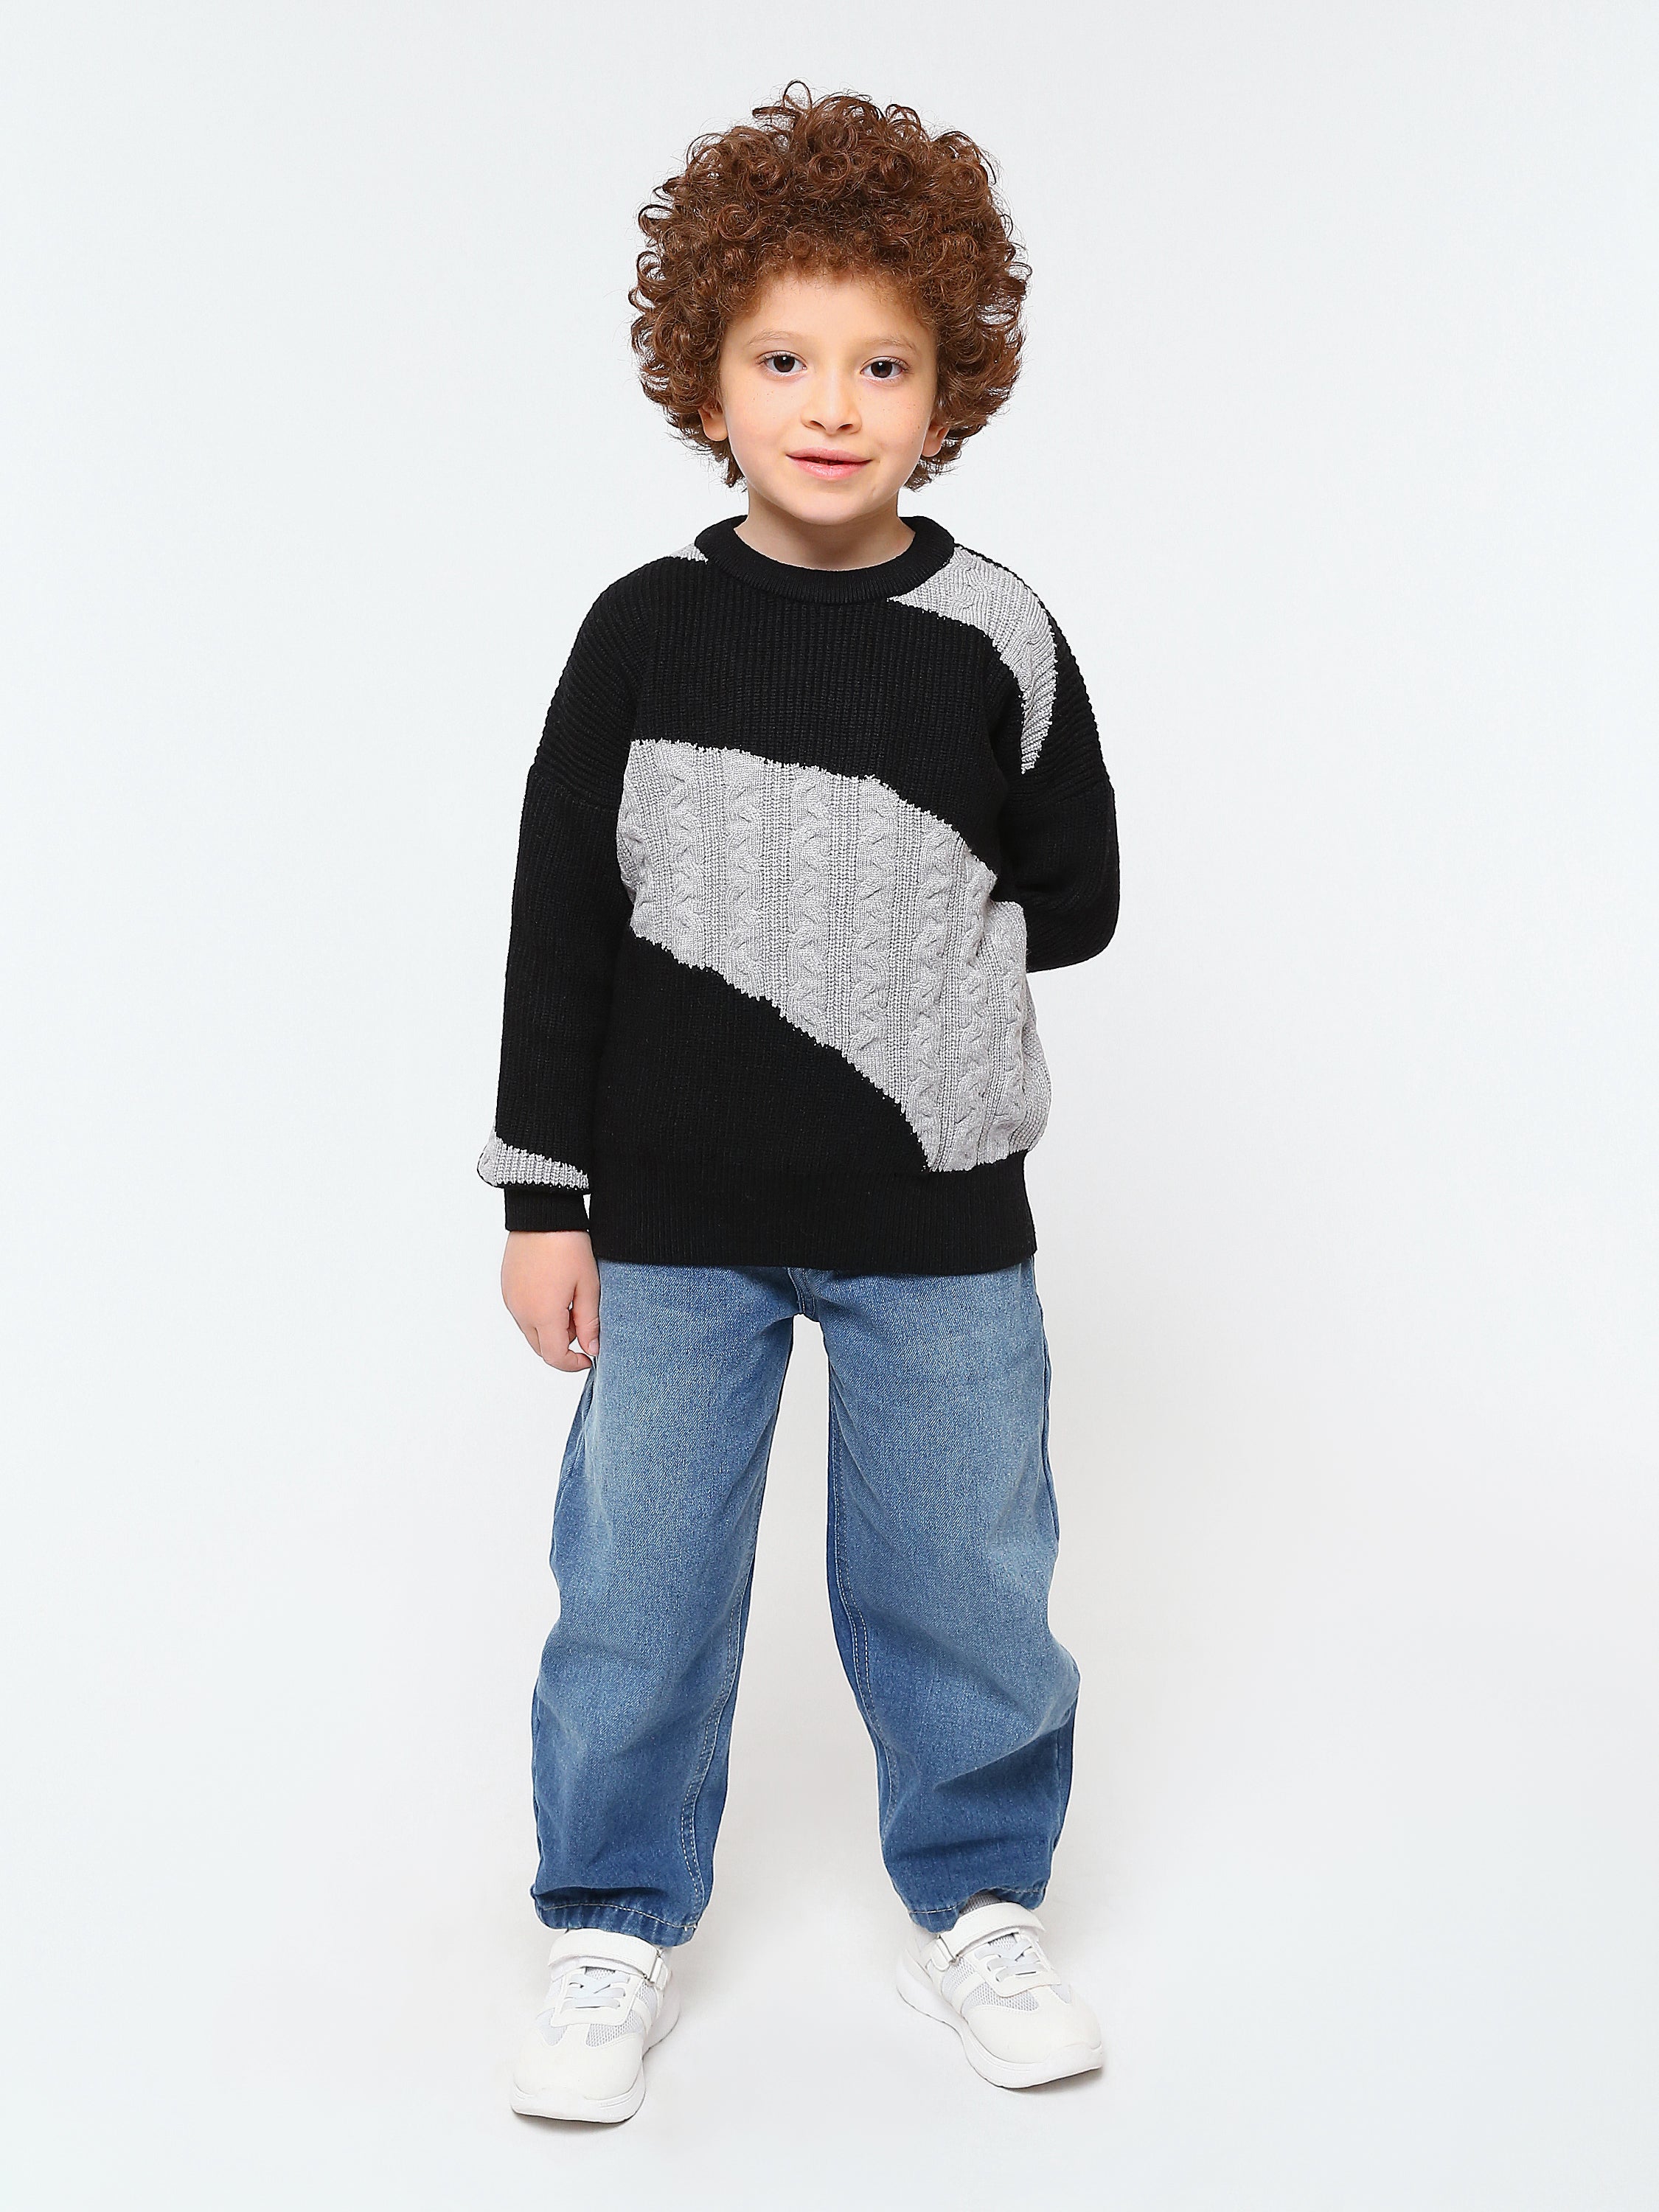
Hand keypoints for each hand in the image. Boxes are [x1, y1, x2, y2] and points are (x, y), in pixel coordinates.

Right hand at [501, 1229, 599, 1371]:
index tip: (589, 1357)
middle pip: (541, 1348)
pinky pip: (522, 1313)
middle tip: (584, 1325)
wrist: (542, 1213)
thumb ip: (589, 1323)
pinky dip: (538, 1315)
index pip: (555, 1357)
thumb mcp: (588, 1286)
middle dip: (564, 1346)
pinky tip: (555, 1294)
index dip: (573, 1364)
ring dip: (551, 1330)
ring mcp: (510, 1300)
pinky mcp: (507, 1288)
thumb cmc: (567, 1245)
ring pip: (531, 1331)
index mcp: (542, 1314)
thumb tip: (591, 1349)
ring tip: (571, 1304)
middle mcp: (521, 1311)